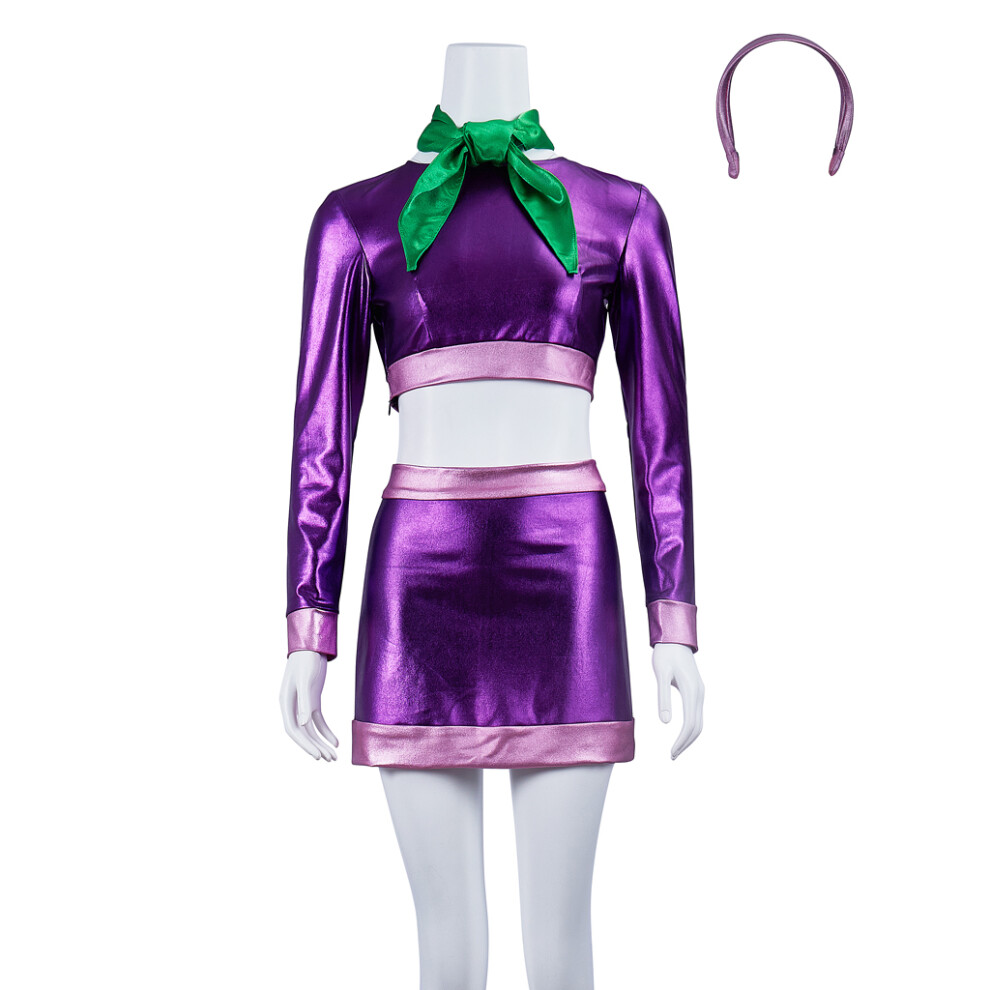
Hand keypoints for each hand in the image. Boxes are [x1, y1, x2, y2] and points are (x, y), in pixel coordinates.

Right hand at [279, 651, 338, 760]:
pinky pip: (319, 720)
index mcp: (286, 702)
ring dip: (322, 742)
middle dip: (316, 747)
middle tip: (329, 759)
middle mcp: (292, 706)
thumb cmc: (306, 660)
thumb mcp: (306, 680)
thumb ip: (304, 702)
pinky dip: (327, 731)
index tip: (317, 755)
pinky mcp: (313, 699)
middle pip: (303, 732)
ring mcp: (303, 703)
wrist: (312, 645)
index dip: (305, 745)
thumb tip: (303, 723)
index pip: (293, 730)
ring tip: (334, 756)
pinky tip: (336, 741)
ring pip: (311, 729)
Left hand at [651, 643, 704, 759]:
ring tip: (675, 749)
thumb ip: (663, 697)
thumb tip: (664, 722)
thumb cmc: (665, 654)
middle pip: (697, 727)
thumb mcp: (660, 674)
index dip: (681, 742)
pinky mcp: (696, 690)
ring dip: (689, 738)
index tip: (671, 753)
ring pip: (699, 721)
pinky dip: (691, 727)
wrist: (674, 638)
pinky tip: (680, 733)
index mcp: (692, 692)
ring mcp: (700, 692)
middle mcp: (699, 694)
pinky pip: (696, 714)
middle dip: (686, 744)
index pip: (690, 725)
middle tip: (672, 756)